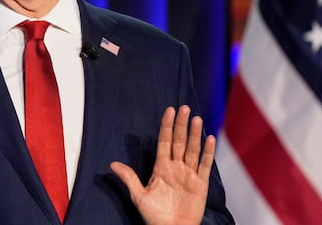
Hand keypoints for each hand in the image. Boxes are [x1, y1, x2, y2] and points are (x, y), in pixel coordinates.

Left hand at [110, 105, 214, 224]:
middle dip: (182, 125)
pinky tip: (209, 139)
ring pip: (192, 150)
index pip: (164, 142)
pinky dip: (207, 153)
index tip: (170, 111)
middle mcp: (176, 167)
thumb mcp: (139, 196)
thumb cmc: (155, 216)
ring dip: (195, 135)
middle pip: (179, 142)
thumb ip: (129, 178)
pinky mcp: (200, 184)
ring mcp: (189, 174)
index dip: (166, 126)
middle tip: (185, 108)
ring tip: (197, 119)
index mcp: (161, 168)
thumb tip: (112, 164)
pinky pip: (204, 165)